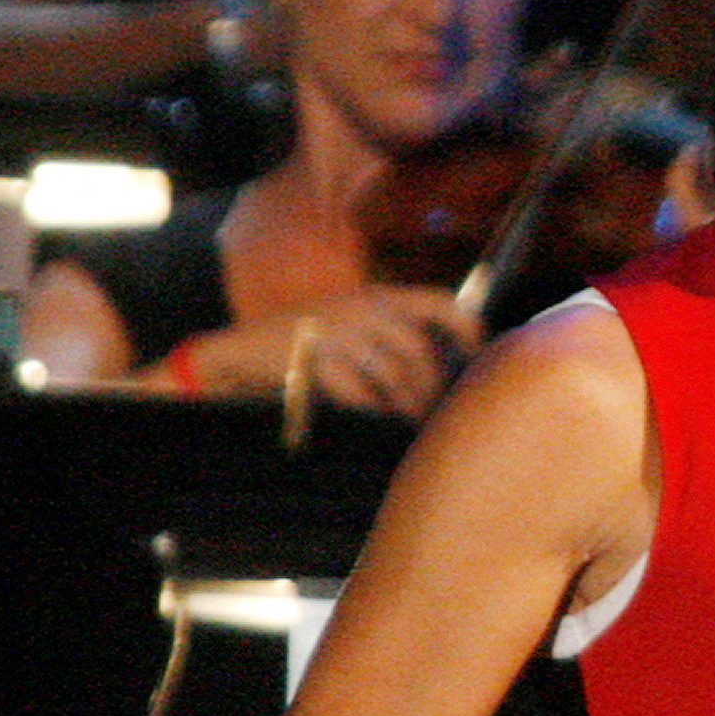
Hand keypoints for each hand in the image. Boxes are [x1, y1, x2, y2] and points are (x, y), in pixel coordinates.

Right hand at [195, 288, 483, 417]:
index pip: (439, 302)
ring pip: (395, 375)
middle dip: (431, 385)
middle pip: (420, 350)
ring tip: (408, 419)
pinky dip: (375, 411)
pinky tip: (376, 418)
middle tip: (429, 408)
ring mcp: (338, 331)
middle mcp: (361, 308)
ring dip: (407, 404)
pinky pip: (363, 393)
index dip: (466, 329)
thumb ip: (390, 333)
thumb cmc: (302, 345)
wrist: (238, 354)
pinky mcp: (317, 359)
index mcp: (375, 296)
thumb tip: (443, 363)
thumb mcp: (349, 323)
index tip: (477, 354)